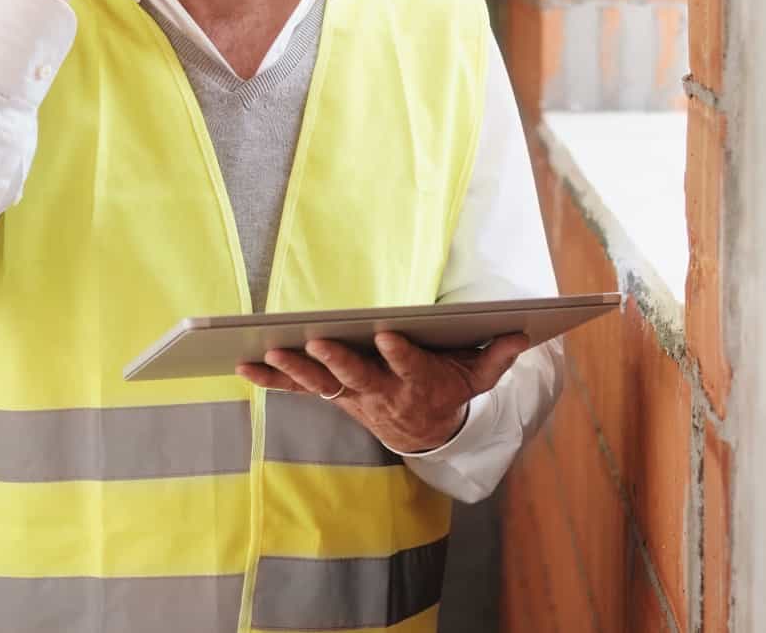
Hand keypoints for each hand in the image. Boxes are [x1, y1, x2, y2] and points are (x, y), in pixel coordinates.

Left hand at [238, 332, 530, 453]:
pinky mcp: (335, 397)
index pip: (410, 367)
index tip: (388, 334)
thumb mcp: (480, 376)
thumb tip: (521, 335)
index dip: (399, 353)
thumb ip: (497, 356)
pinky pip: (300, 389)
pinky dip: (272, 380)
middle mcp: (383, 393)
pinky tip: (244, 367)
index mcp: (419, 382)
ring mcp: (355, 397)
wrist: (428, 432)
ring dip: (295, 369)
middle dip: (336, 361)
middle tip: (317, 342)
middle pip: (357, 378)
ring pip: (323, 384)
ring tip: (268, 352)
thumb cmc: (451, 390)